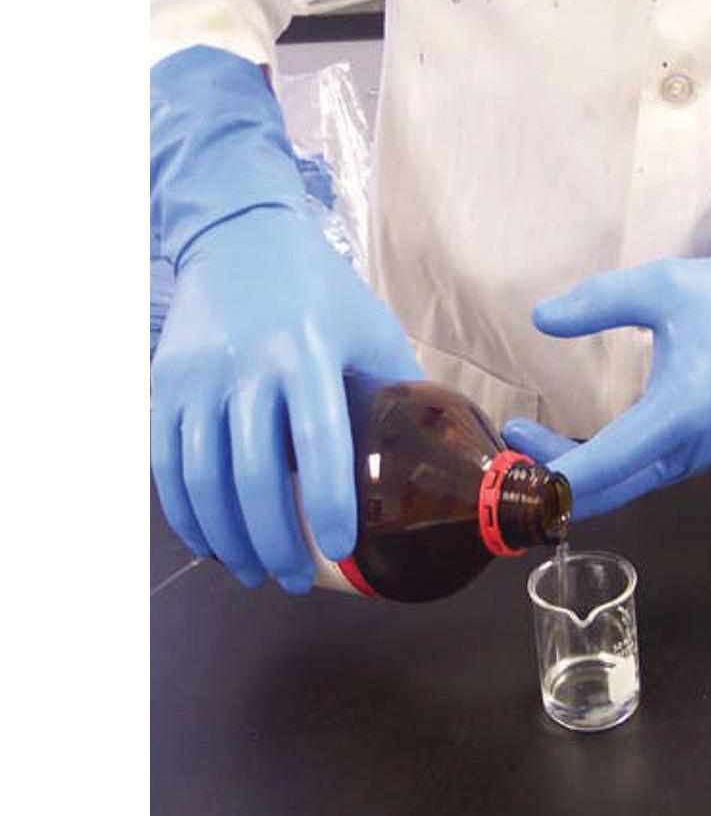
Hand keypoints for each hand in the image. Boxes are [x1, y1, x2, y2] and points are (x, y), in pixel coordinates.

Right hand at [151, 47, 421, 592]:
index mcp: (306, 351)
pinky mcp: (164, 385)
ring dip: (230, 539)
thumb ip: (401, 391)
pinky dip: (187, 514)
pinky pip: (167, 465)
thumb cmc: (319, 290)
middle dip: (275, 541)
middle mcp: (245, 366)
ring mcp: (196, 377)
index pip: (318, 439)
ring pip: (203, 479)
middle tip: (298, 580)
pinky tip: (212, 542)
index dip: (330, 502)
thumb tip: (441, 454)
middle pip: (252, 475)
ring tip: (256, 572)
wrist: (236, 235)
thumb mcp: (371, 329)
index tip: (341, 548)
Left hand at [504, 212, 710, 518]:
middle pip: (605, 488)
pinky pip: (635, 475)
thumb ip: (599, 301)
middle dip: (551, 480)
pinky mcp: (693, 451)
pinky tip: (565, 451)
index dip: (556, 474)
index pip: (606, 463)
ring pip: (620, 486)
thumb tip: (541, 317)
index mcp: (680, 411)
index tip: (515, 470)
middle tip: (508, 445)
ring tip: (524, 443)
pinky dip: (596, 471)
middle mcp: (687, 448)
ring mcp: (693, 455)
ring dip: (571, 476)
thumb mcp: (665, 286)